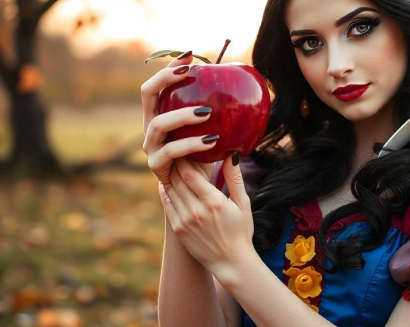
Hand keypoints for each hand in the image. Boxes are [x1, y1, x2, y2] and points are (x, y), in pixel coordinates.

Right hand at [141, 54, 216, 183]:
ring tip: (206, 112)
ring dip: (182, 115)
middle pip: (147, 94)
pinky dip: (191, 144)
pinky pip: (172, 151)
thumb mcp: (210, 128)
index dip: (169, 67)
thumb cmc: (204, 154)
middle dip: (165, 78)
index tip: (190, 54)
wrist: (194, 189)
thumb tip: (240, 81)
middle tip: (188, 71)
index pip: (158, 83)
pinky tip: (212, 140)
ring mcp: (151, 146)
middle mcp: (150, 126)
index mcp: (159, 112)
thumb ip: (216, 110)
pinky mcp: (157, 165)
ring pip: (159, 123)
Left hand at [159, 154, 254, 276]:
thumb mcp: (242, 203)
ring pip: (171, 190)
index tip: (185, 147)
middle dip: (176, 164)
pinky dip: (167, 191)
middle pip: (178, 179)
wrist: (231, 262)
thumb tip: (231, 154)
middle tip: (175, 150)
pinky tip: (170, 183)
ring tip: (171, 164)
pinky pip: (168, 204)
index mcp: (213, 202)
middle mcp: (196, 210)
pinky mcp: (178, 229)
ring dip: (170, 176)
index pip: (190, 173)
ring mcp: (185, 221)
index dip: (184, 159)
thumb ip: (234, 178)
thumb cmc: (241, 231)